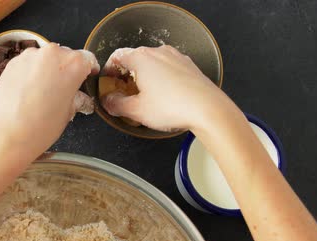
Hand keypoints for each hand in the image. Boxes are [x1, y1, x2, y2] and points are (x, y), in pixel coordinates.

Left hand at [0, 43, 98, 160]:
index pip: (87, 59)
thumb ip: (76, 99)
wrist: (4, 135)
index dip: (88, 70)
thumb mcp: (67, 114)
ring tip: (43, 94)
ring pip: (45, 59)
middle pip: (65, 56)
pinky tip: (28, 93)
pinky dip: (31, 74)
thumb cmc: (38, 128)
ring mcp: (29, 56)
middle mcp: (51, 53)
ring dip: (48, 71)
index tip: (87, 77)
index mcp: (72, 64)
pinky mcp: (12, 62)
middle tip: (64, 91)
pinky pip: (28, 64)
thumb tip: (79, 98)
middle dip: (67, 71)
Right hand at [101, 46, 231, 131]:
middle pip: (135, 59)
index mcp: (142, 58)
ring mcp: (176, 57)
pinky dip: (160, 78)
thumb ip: (116, 104)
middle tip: (122, 93)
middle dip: (126, 75)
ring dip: (144, 77)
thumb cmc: (173, 107)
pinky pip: (168, 69)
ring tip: (144, 96)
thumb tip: (108, 101)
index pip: (117, 57)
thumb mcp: (136, 111)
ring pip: (152, 64)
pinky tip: (163, 96)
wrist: (208, 109)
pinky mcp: (188, 66)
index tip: (107, 83)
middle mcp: (159, 53)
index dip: (109, 71)